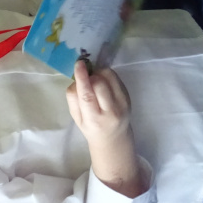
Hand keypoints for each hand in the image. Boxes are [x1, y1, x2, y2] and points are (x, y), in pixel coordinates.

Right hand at [66, 60, 146, 197]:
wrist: (114, 138)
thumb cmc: (91, 128)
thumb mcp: (77, 119)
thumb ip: (74, 99)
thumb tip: (77, 79)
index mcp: (94, 120)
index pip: (87, 96)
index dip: (83, 78)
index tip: (79, 64)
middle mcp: (111, 112)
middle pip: (99, 84)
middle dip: (90, 76)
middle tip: (85, 80)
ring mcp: (123, 103)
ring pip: (109, 77)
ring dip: (98, 73)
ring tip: (94, 80)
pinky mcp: (128, 96)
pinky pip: (116, 77)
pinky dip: (106, 75)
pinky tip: (103, 83)